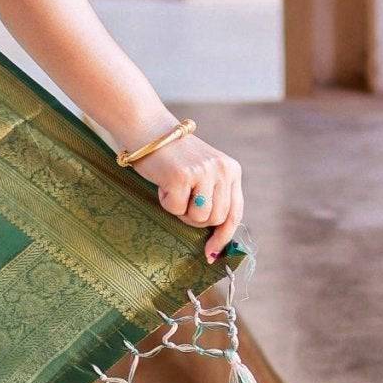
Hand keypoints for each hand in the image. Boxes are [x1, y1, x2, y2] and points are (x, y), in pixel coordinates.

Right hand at [133, 133, 243, 263]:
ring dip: (181, 211)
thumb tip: (216, 238)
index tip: (210, 253)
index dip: (223, 237)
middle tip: (181, 202)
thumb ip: (214, 194)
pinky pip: (175, 209)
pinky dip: (165, 201)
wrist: (147, 129)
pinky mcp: (182, 176)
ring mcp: (203, 172)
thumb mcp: (202, 171)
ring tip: (172, 189)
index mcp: (231, 169)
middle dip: (195, 220)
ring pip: (197, 218)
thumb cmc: (171, 156)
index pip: (235, 212)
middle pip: (215, 219)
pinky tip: (162, 182)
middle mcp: (222, 170)